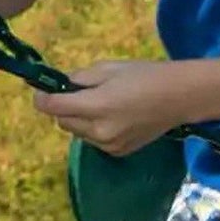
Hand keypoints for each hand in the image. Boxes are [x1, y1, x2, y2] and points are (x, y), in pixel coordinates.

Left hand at [33, 60, 184, 156]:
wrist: (179, 97)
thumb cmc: (145, 75)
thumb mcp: (109, 68)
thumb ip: (80, 78)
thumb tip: (61, 86)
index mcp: (97, 107)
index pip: (54, 107)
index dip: (42, 98)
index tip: (40, 89)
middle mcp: (99, 131)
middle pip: (62, 122)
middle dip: (63, 108)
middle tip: (76, 92)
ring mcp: (109, 145)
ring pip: (77, 133)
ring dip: (78, 119)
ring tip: (99, 104)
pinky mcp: (118, 153)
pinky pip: (93, 140)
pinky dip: (93, 129)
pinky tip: (112, 117)